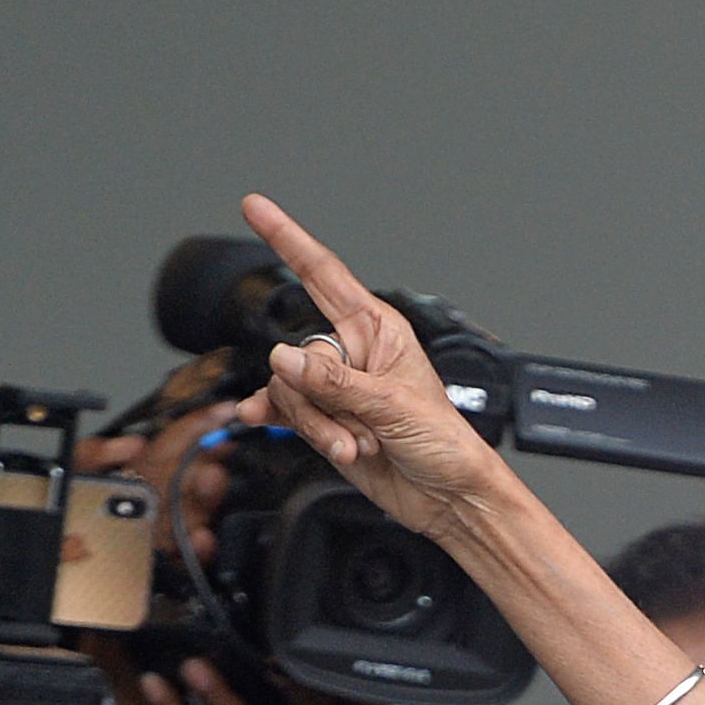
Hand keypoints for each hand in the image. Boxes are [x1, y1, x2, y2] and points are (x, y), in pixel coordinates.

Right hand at [235, 195, 514, 541]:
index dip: (287, 238)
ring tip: (355, 443)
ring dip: (317, 424)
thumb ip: (334, 383)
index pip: (323, 272)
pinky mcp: (325, 419)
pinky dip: (287, 425)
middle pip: (298, 352)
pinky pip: (285, 411)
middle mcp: (353, 353)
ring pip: (289, 388)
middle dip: (319, 396)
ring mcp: (336, 388)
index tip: (255, 207)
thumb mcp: (392, 405)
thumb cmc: (444, 443)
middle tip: (357, 424)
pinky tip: (275, 427)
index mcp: (378, 330)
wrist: (449, 497)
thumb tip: (283, 360)